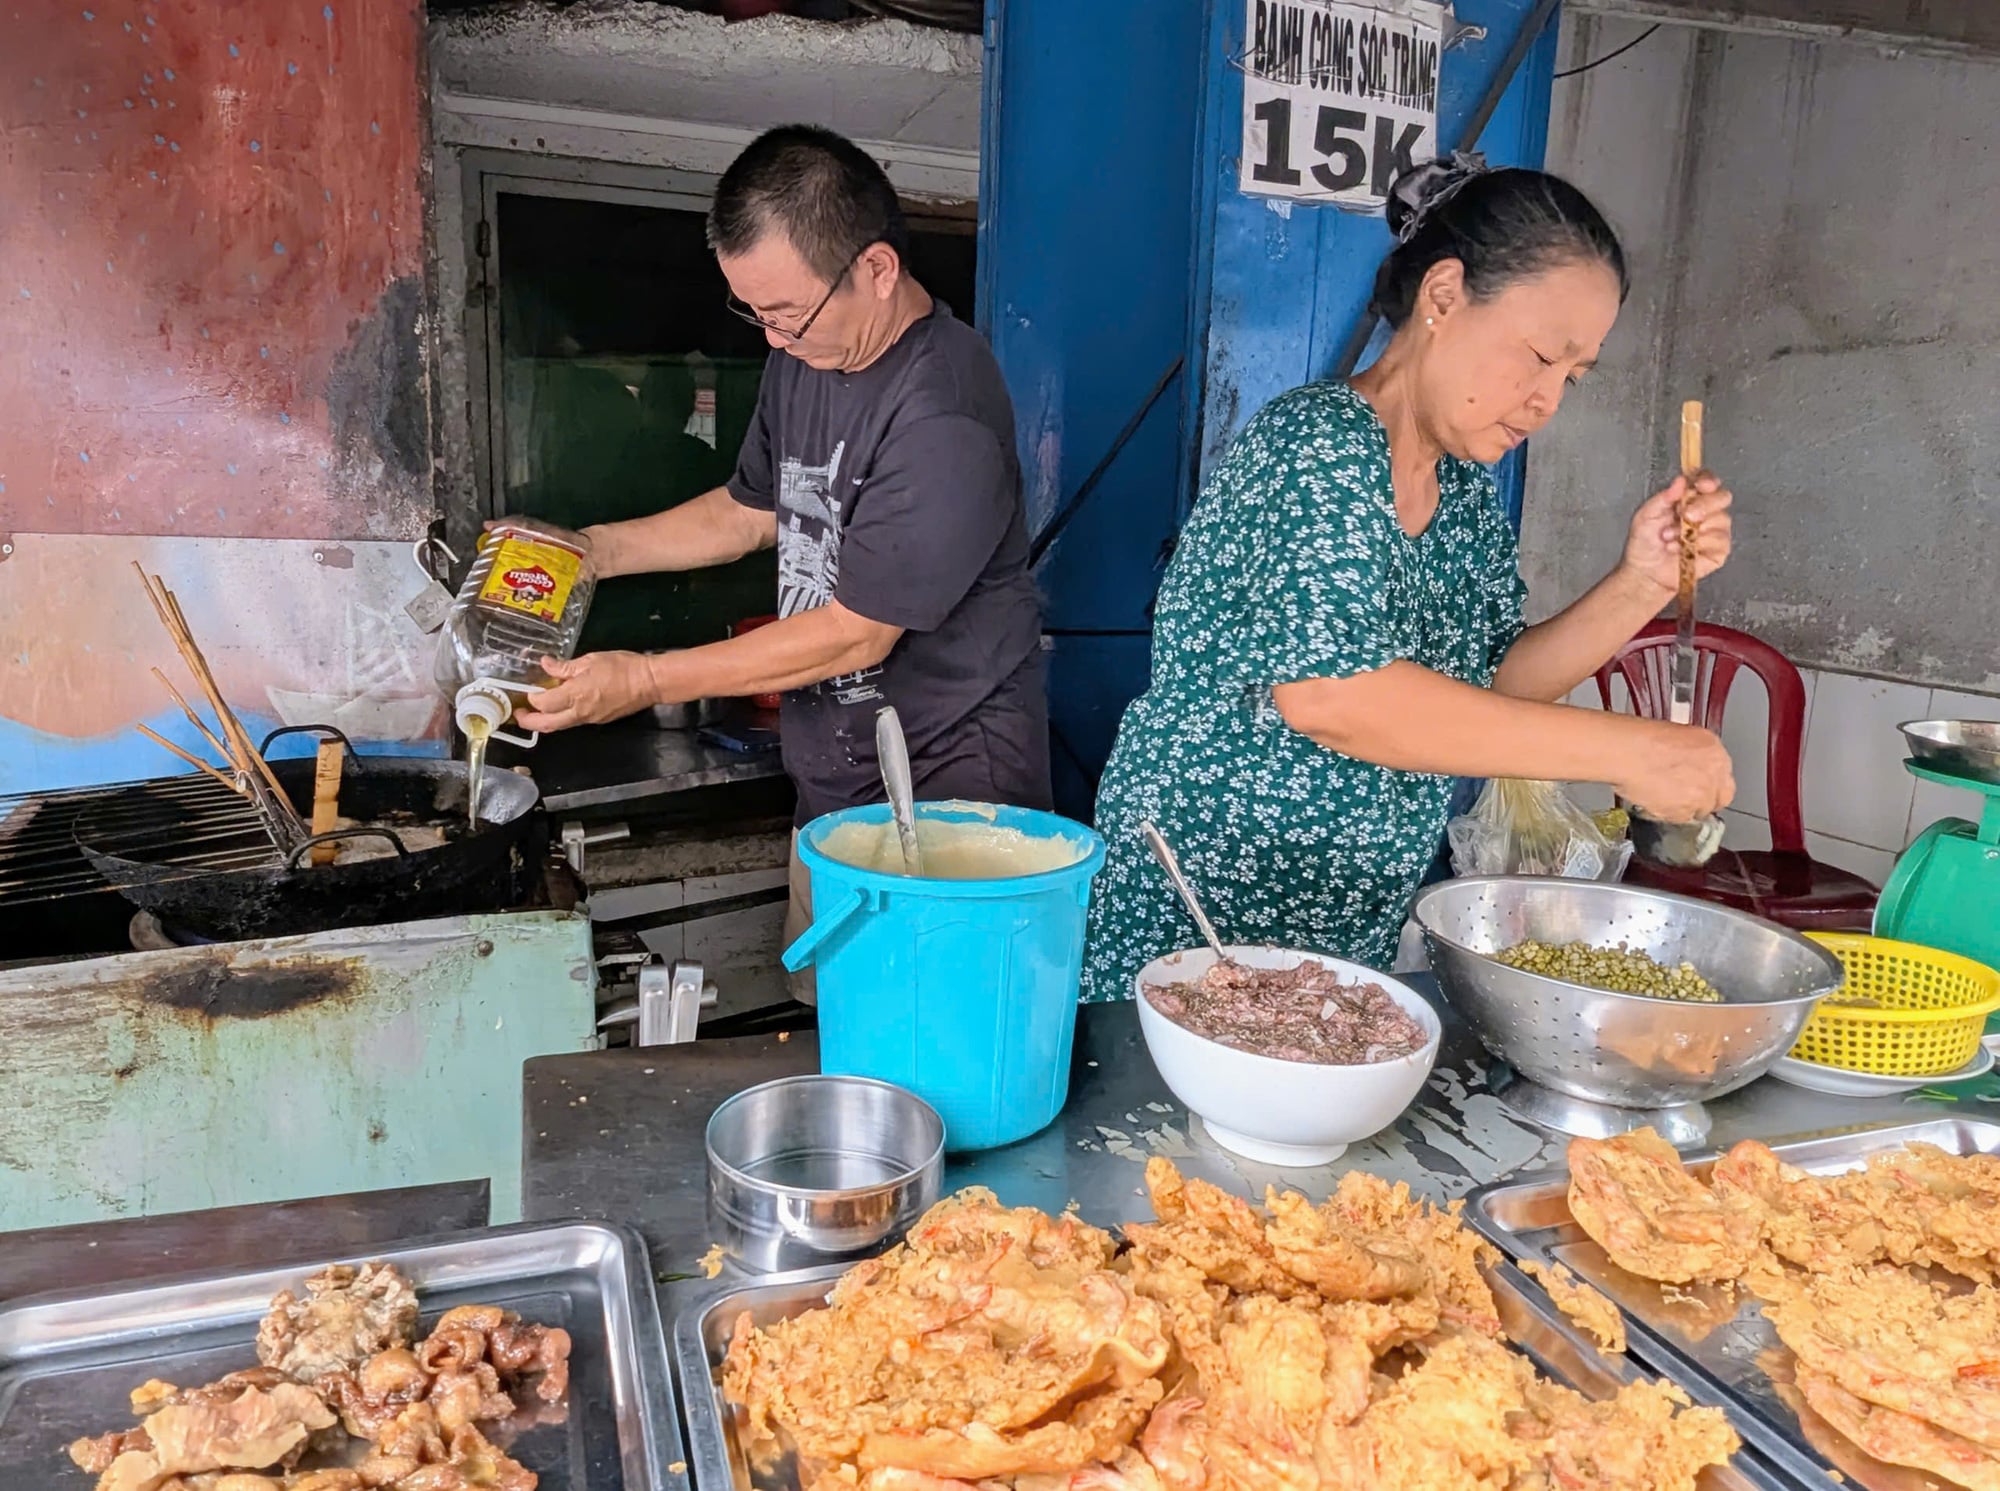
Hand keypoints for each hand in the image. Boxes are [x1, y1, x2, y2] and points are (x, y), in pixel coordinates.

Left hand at [512, 652, 658, 732]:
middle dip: (528, 722)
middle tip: (518, 715)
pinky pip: (574, 721)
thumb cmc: (622, 667)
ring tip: (536, 711)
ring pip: (560, 726)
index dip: (533, 697)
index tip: (530, 689)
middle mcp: (579, 712)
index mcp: (576, 695)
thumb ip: (565, 666)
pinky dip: (562, 716)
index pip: (544, 703)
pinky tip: (562, 705)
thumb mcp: (591, 660)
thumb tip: (546, 665)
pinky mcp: (598, 720)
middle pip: (547, 725)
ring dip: (545, 721)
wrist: (649, 683)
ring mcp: (589, 719)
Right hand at [1612, 722, 1735, 822]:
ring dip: (1685, 807)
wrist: (1628, 753)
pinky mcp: (1686, 811)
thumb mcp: (1675, 736)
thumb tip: (1686, 765)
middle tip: (1683, 796)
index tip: (1697, 784)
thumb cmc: (1640, 740)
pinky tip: (1654, 801)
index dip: (1708, 782)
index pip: (1722, 774)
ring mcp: (1703, 794)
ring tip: (1662, 796)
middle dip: (1704, 800)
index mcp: (1713, 748)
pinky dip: (1668, 814)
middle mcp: (1715, 771)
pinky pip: (1681, 819)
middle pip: (1721, 797)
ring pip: (1700, 811)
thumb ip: (1689, 754)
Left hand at [1621, 473, 1732, 595]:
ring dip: (1692, 530)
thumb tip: (1680, 480)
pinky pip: (1720, 540)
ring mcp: (1715, 530)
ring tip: (1670, 538)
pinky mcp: (1719, 550)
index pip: (1707, 481)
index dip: (1708, 480)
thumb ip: (1664, 497)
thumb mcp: (1646, 515)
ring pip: (1721, 519)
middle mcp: (1706, 511)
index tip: (1701, 485)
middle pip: (1722, 497)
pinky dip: (1699, 545)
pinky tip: (1682, 549)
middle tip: (1686, 516)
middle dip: (1705, 505)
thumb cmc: (1645, 543)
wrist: (1645, 571)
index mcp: (1690, 498)